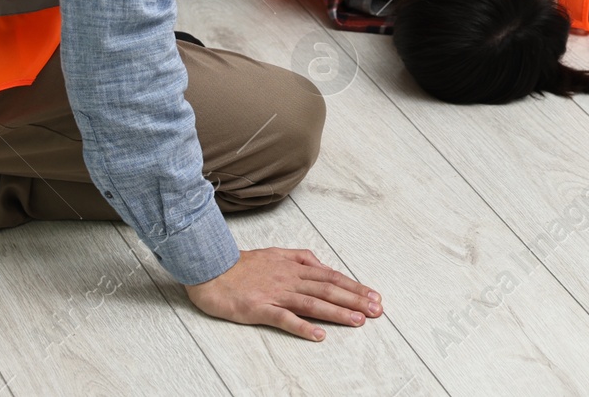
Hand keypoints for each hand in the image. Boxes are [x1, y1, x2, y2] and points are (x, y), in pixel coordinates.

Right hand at [186, 247, 382, 338]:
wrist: (211, 270)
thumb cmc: (243, 265)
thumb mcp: (276, 253)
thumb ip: (300, 258)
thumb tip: (321, 264)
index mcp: (294, 266)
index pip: (331, 276)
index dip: (354, 286)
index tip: (373, 295)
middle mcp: (289, 278)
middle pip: (328, 288)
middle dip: (355, 299)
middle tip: (376, 310)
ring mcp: (275, 294)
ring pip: (312, 303)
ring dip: (337, 312)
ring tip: (358, 321)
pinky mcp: (260, 308)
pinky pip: (284, 319)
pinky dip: (303, 327)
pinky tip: (319, 335)